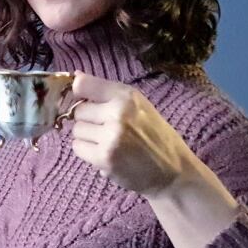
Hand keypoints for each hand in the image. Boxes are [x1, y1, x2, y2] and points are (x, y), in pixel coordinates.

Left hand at [69, 71, 195, 196]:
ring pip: (76, 130)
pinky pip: (78, 148)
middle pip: (78, 110)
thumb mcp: (138, 105)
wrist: (172, 171)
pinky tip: (104, 153)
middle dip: (87, 119)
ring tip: (107, 141)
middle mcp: (118, 112)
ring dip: (87, 136)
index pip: (83, 84)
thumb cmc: (154, 135)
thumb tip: (75, 76)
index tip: (84, 100)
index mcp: (127, 96)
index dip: (78, 93)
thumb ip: (106, 91)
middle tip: (105, 127)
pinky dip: (87, 151)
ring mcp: (111, 136)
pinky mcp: (104, 158)